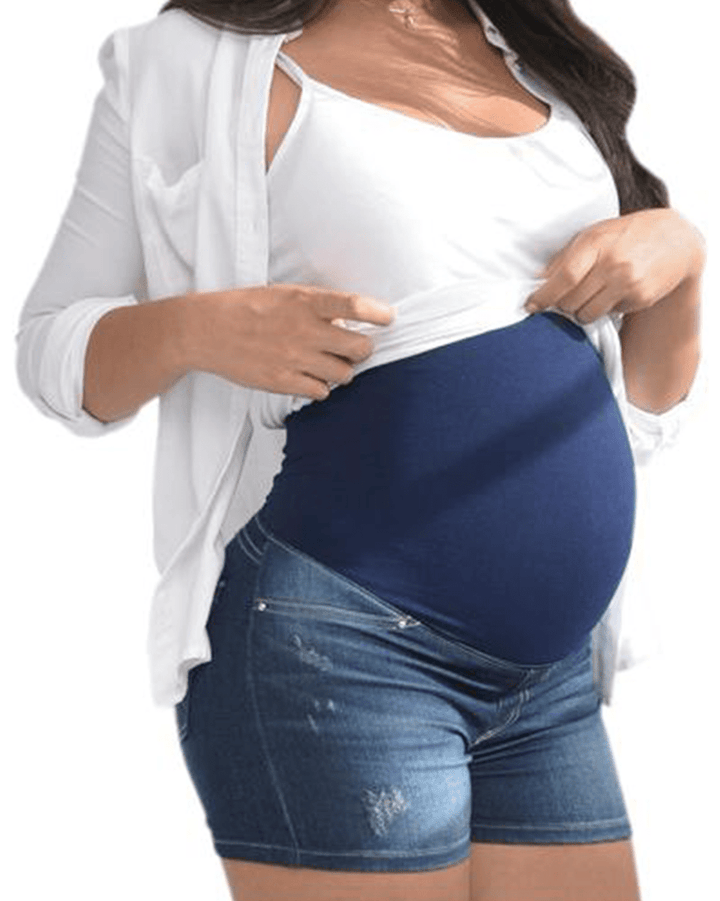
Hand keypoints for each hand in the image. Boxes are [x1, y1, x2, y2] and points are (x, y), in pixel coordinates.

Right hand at [182, 283, 395, 400]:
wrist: (206, 330)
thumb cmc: (247, 307)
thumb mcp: (285, 294)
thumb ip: (317, 307)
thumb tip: (348, 322)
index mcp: (305, 301)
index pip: (355, 306)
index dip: (380, 314)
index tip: (389, 318)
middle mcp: (304, 330)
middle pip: (360, 347)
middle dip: (363, 349)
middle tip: (354, 347)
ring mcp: (294, 358)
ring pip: (345, 374)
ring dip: (343, 370)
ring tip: (329, 363)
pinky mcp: (282, 381)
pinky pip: (321, 392)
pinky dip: (321, 387)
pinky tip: (310, 377)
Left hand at [524, 209, 705, 323]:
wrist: (675, 239)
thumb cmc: (625, 235)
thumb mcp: (593, 235)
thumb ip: (564, 258)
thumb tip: (537, 281)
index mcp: (596, 244)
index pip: (564, 278)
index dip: (543, 296)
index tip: (530, 306)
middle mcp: (613, 264)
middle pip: (571, 301)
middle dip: (562, 304)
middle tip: (566, 296)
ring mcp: (629, 283)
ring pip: (587, 314)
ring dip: (581, 310)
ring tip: (590, 294)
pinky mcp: (641, 298)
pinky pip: (608, 314)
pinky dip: (605, 308)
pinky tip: (614, 291)